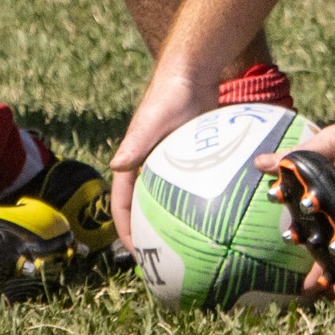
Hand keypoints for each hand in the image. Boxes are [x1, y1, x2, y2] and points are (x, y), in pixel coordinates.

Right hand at [109, 67, 219, 247]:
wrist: (193, 71)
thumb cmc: (168, 94)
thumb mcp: (151, 121)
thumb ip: (136, 143)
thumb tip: (116, 165)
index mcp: (132, 162)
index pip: (122, 205)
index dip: (126, 232)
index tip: (139, 256)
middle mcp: (148, 166)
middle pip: (144, 209)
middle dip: (150, 237)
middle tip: (164, 263)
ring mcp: (169, 164)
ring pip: (167, 202)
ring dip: (173, 225)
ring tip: (191, 252)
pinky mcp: (189, 158)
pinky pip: (191, 189)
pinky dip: (197, 206)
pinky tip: (217, 222)